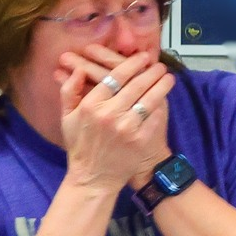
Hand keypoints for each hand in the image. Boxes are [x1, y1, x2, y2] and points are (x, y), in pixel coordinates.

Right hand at [55, 45, 175, 193]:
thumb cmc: (80, 145)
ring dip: (161, 85)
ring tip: (168, 77)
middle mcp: (109, 114)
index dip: (131, 65)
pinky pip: (154, 117)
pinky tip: (166, 98)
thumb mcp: (67, 117)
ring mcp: (126, 128)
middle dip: (150, 72)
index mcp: (90, 105)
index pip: (114, 77)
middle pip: (135, 85)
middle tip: (159, 65)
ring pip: (148, 99)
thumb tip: (78, 69)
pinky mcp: (140, 140)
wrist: (93, 178)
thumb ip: (69, 91)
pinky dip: (161, 105)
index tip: (142, 58)